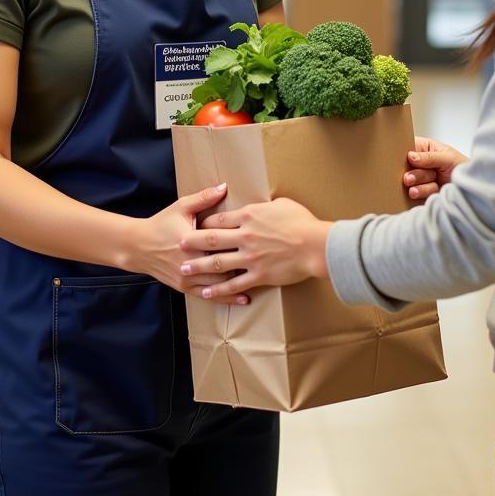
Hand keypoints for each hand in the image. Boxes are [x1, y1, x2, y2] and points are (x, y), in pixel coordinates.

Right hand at [123, 184, 250, 306]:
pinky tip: (243, 299)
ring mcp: (188, 279)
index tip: (262, 241)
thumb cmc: (162, 224)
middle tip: (268, 261)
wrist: (138, 247)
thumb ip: (204, 198)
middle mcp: (191, 263)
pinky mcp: (185, 288)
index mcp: (193, 242)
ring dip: (240, 283)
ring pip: (219, 284)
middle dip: (245, 265)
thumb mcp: (182, 207)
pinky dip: (227, 298)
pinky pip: (209, 296)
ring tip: (262, 281)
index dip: (242, 243)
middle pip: (224, 266)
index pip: (222, 244)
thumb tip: (224, 186)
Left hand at [179, 198, 332, 298]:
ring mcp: (250, 257)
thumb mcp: (282, 204)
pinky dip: (219, 289)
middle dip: (192, 242)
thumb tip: (260, 203)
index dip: (205, 223)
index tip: (195, 226)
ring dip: (198, 266)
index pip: (220, 219)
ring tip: (185, 268)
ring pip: (217, 263)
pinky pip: (234, 283)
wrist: (316, 244)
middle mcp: (245, 236)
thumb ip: (265, 206)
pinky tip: (207, 292)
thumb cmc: (303, 221)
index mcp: (249, 216)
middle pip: (211, 239)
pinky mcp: (258, 275)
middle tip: (178, 245)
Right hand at [403, 136, 467, 200]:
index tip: (408, 160)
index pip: (406, 147)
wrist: (471, 190)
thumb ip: (429, 157)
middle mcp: (420, 163)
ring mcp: (420, 178)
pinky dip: (425, 192)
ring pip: (410, 181)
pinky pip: (415, 193)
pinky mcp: (421, 192)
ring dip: (421, 183)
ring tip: (432, 181)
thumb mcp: (448, 158)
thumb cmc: (462, 168)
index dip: (404, 154)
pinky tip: (433, 190)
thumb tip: (410, 156)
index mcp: (424, 148)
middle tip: (413, 177)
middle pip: (405, 167)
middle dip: (414, 173)